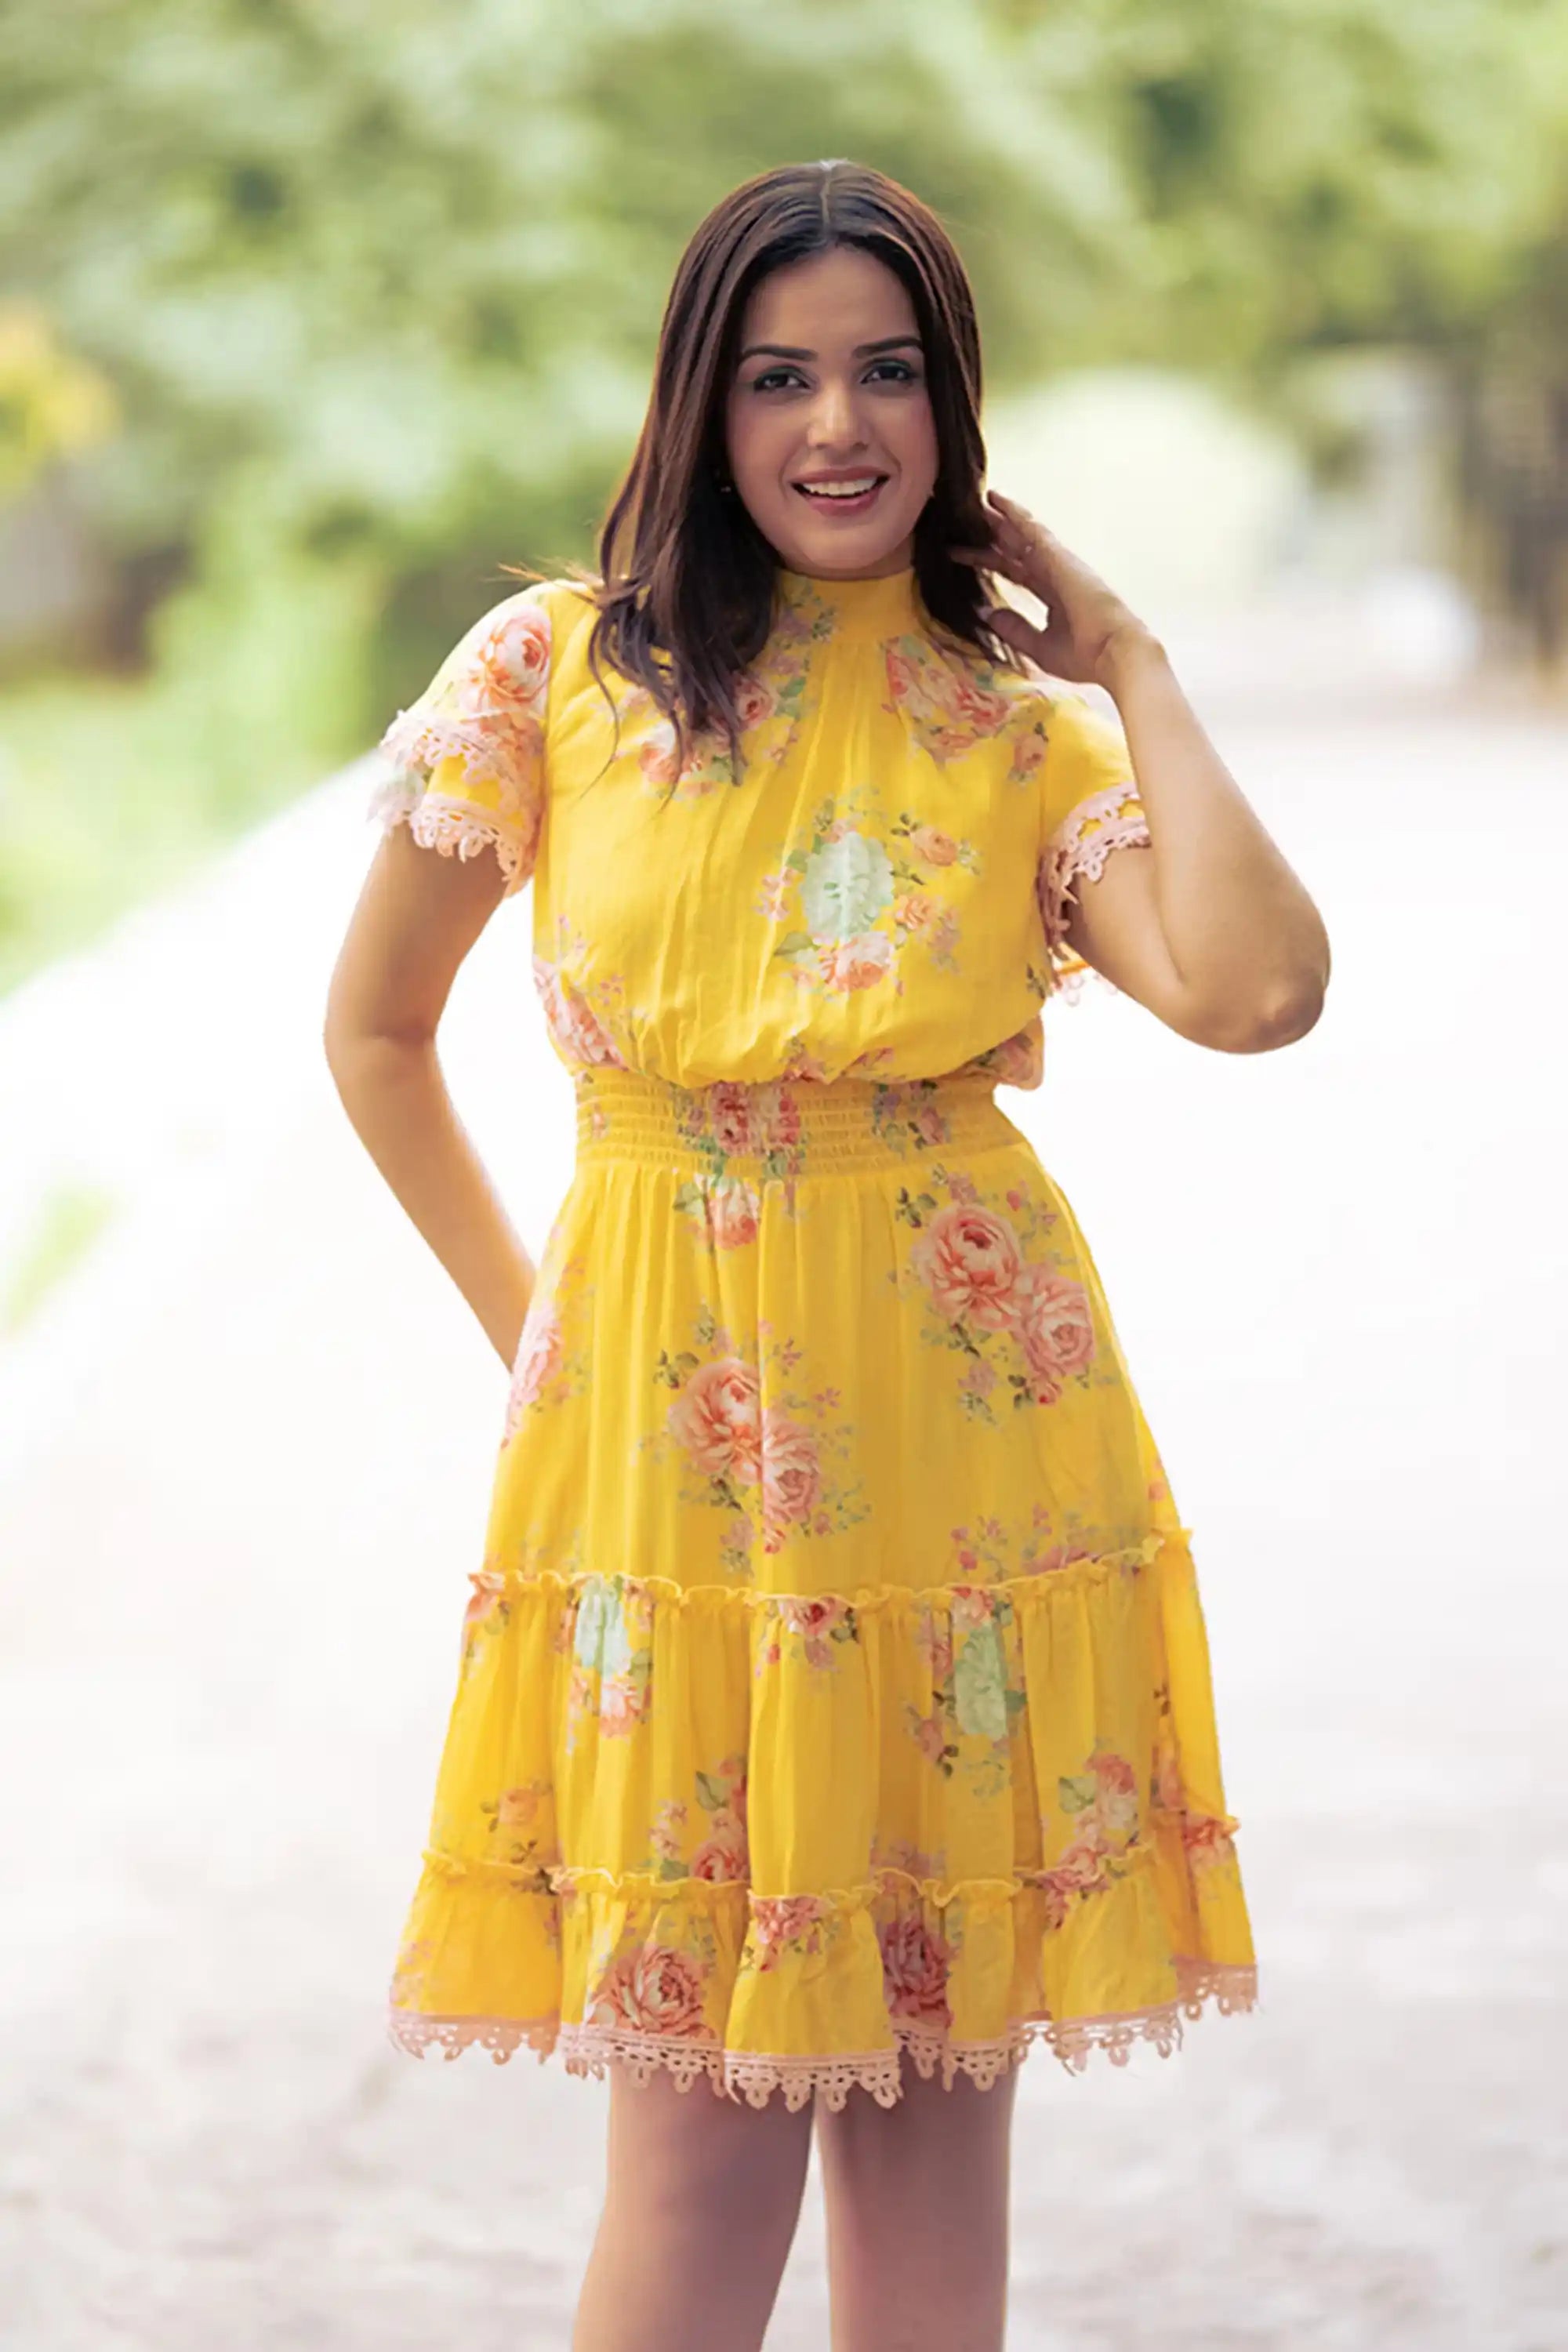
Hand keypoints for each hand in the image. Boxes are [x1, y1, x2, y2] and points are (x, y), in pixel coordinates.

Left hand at [952, 489, 1149, 689]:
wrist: (1115, 654)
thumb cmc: (1087, 655)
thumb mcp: (1040, 647)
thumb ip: (1015, 629)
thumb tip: (988, 613)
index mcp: (1054, 595)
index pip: (1015, 572)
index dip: (990, 562)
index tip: (962, 555)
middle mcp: (1055, 573)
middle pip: (1015, 549)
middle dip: (991, 535)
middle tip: (963, 520)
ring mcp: (1059, 563)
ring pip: (1022, 533)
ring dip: (1000, 517)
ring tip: (978, 500)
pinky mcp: (1059, 557)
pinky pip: (1032, 530)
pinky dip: (1014, 514)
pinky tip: (997, 501)